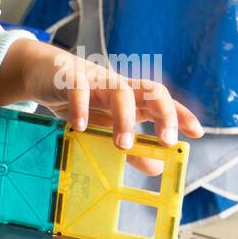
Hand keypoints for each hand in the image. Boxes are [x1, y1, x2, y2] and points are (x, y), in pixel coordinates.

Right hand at [0, 41, 203, 172]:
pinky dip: (81, 108)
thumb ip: (128, 146)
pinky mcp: (69, 78)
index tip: (196, 133)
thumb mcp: (103, 125)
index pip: (162, 102)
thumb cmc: (77, 99)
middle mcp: (118, 85)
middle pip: (151, 90)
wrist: (41, 71)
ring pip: (120, 91)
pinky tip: (81, 127)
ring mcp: (95, 80)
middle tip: (166, 141)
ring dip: (125, 118)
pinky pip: (79, 90)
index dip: (181, 114)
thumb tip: (157, 167)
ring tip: (123, 145)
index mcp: (130, 96)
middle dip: (164, 114)